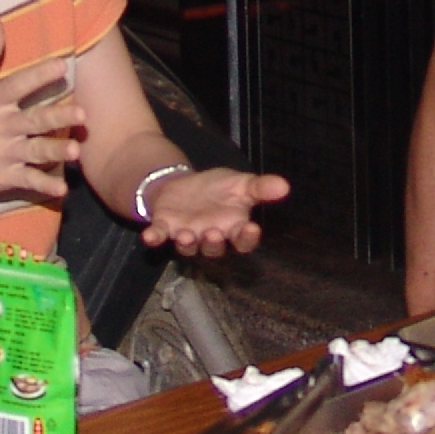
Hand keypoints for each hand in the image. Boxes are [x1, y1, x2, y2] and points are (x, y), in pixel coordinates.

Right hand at [0, 27, 84, 207]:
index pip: (18, 85)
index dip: (39, 75)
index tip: (61, 65)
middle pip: (34, 120)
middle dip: (58, 117)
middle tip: (82, 114)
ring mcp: (1, 155)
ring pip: (35, 152)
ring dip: (55, 152)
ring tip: (74, 151)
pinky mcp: (0, 177)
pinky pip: (26, 181)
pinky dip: (43, 187)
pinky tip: (61, 190)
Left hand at [137, 167, 289, 256]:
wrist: (185, 184)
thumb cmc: (217, 189)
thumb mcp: (241, 183)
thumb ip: (261, 188)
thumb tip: (285, 185)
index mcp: (232, 229)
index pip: (243, 241)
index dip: (246, 238)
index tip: (252, 228)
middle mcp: (210, 237)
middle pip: (214, 250)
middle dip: (214, 244)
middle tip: (214, 233)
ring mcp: (186, 235)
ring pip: (188, 247)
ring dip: (187, 244)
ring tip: (187, 235)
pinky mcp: (165, 228)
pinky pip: (159, 237)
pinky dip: (154, 238)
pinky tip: (149, 236)